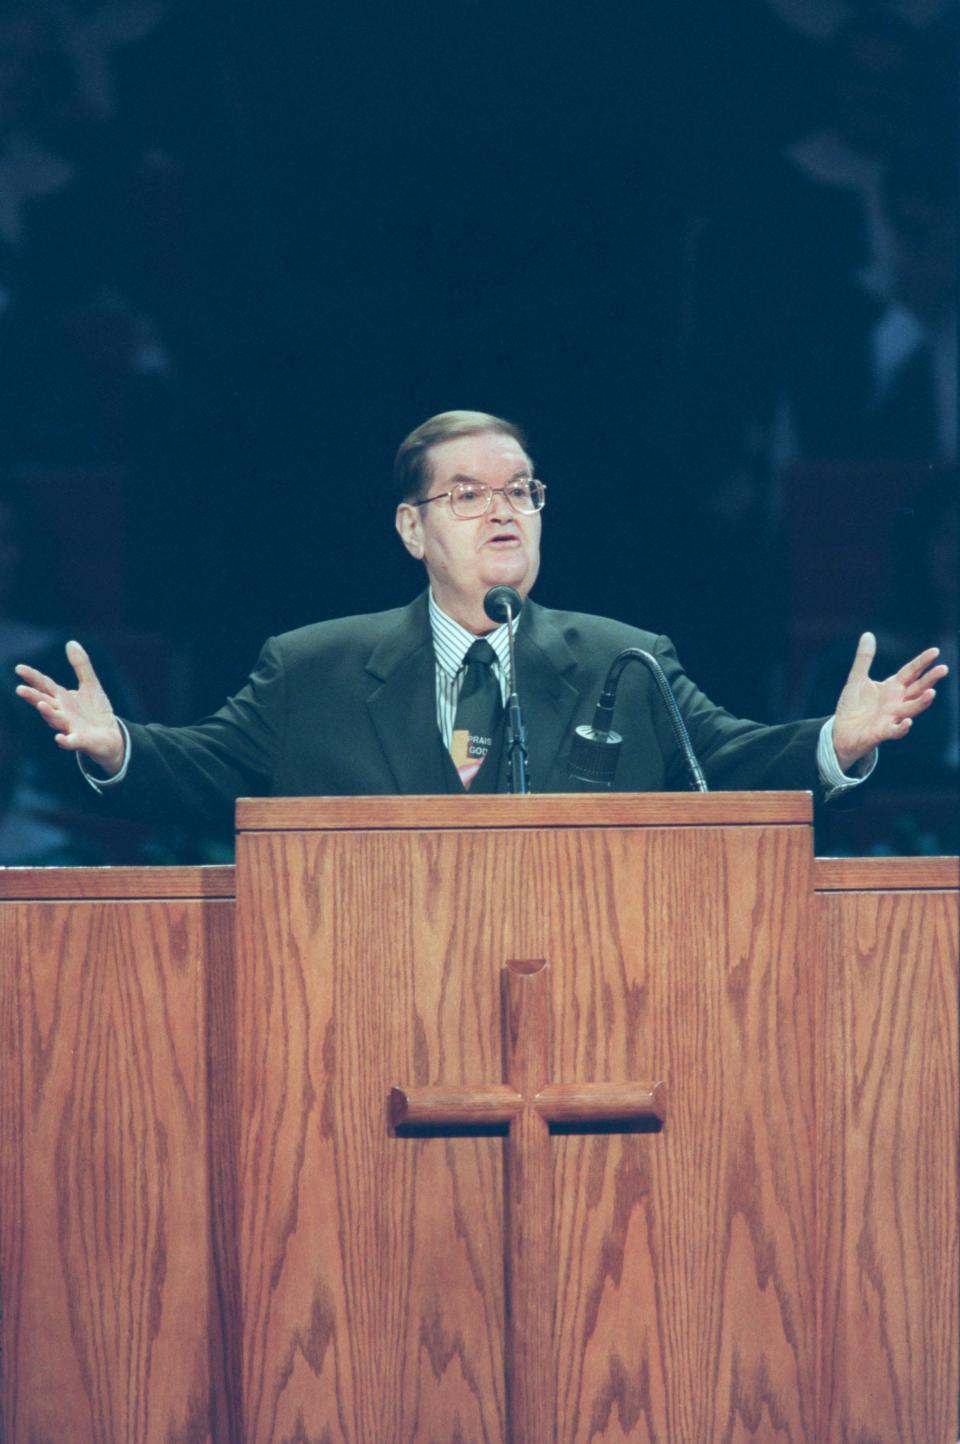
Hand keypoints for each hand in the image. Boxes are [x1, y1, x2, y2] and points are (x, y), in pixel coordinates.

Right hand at [14, 640, 125, 775]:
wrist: (111, 736)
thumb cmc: (96, 711)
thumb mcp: (90, 685)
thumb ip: (81, 666)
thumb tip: (71, 642)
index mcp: (62, 698)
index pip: (45, 685)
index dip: (33, 677)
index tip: (19, 668)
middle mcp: (62, 712)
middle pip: (45, 702)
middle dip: (33, 696)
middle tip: (20, 689)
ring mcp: (69, 727)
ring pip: (55, 720)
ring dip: (48, 714)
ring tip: (41, 705)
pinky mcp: (81, 741)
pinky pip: (71, 741)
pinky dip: (65, 741)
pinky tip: (60, 738)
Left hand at [831, 632, 947, 773]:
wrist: (840, 732)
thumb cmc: (853, 707)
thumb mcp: (857, 679)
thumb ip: (864, 659)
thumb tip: (868, 634)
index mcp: (892, 688)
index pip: (911, 672)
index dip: (922, 662)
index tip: (935, 651)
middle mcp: (896, 702)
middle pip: (917, 689)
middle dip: (930, 680)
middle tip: (943, 669)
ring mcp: (891, 717)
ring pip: (911, 709)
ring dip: (921, 702)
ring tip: (931, 693)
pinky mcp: (881, 733)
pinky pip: (894, 731)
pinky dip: (901, 727)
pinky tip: (908, 722)